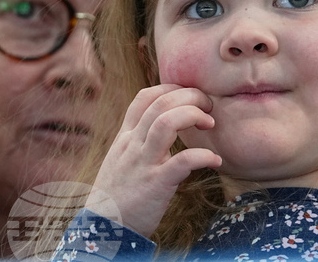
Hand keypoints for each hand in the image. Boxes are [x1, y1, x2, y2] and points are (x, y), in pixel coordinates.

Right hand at [89, 84, 221, 237]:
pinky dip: (202, 157)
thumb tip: (159, 130)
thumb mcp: (120, 160)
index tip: (189, 96)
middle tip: (208, 105)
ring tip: (210, 124)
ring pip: (166, 122)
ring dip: (193, 115)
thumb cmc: (116, 195)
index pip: (145, 97)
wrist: (102, 228)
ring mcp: (143, 162)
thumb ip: (137, 143)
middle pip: (161, 103)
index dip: (170, 89)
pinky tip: (214, 160)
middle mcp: (133, 144)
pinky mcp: (156, 184)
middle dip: (190, 96)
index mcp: (125, 137)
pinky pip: (182, 161)